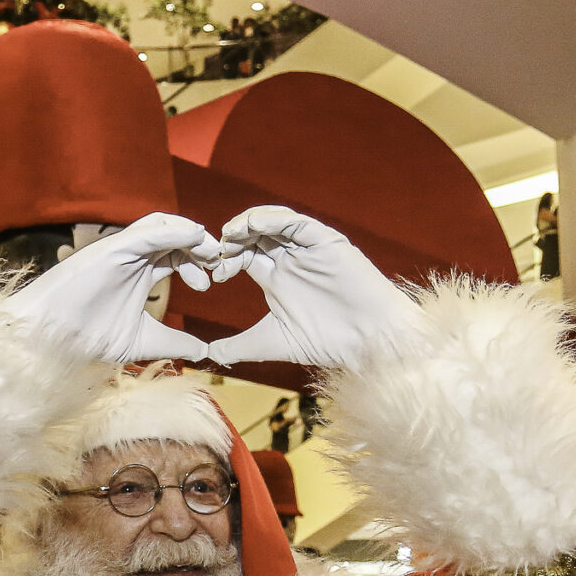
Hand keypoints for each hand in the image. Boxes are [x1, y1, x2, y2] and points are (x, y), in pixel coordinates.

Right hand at [2, 212, 218, 363]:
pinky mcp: (112, 247)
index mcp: (141, 272)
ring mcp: (122, 250)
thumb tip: (204, 351)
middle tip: (217, 266)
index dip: (199, 263)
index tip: (213, 282)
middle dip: (201, 247)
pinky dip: (173, 230)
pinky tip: (193, 237)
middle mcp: (133, 256)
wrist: (54, 339)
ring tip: (209, 253)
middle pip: (176, 237)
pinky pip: (148, 231)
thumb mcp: (143, 340)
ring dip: (191, 234)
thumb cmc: (89, 337)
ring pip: (163, 225)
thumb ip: (173, 341)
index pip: (178, 256)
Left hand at [204, 207, 423, 370]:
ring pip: (272, 223)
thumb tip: (206, 356)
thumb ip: (238, 347)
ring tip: (229, 236)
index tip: (209, 276)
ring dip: (247, 225)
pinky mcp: (324, 241)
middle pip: (253, 237)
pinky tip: (253, 226)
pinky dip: (272, 219)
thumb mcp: (272, 343)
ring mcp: (307, 248)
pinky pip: (295, 222)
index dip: (223, 261)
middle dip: (230, 242)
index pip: (242, 257)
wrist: (369, 342)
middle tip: (215, 255)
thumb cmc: (327, 343)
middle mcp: (289, 259)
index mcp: (276, 278)